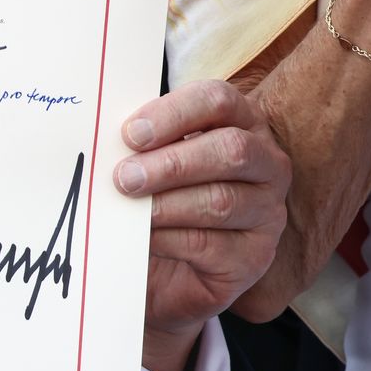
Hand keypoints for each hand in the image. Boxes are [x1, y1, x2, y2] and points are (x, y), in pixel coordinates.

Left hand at [114, 82, 290, 370]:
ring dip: (166, 205)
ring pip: (220, 201)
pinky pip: (211, 245)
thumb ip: (139, 146)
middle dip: (172, 164)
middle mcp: (266, 164)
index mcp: (240, 123)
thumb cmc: (159, 197)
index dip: (174, 113)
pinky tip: (143, 238)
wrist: (169, 268)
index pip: (218, 101)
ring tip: (128, 210)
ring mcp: (266, 212)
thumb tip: (103, 139)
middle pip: (230, 150)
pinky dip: (168, 240)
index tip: (130, 134)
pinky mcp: (254, 257)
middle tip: (125, 178)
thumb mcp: (150, 162)